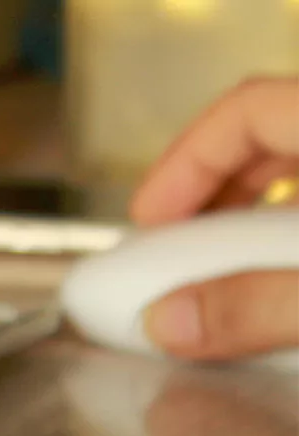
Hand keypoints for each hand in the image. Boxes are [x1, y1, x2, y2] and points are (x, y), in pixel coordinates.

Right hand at [129, 77, 298, 360]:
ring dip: (252, 228)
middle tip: (178, 251)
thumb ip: (259, 307)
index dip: (186, 162)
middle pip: (270, 143)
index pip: (247, 111)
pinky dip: (289, 249)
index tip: (151, 219)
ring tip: (225, 278)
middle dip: (212, 199)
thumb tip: (171, 323)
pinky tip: (284, 294)